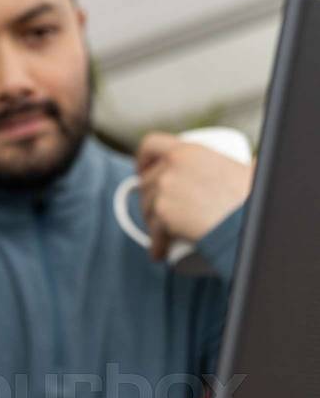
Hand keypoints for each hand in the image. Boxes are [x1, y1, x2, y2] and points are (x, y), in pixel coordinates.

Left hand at [137, 132, 253, 258]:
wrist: (245, 220)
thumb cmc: (251, 197)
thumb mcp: (241, 168)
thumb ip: (244, 162)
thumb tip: (255, 162)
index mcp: (187, 150)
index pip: (150, 144)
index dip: (143, 160)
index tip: (144, 173)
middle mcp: (171, 166)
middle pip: (147, 183)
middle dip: (150, 200)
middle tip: (163, 215)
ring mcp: (164, 190)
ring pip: (147, 210)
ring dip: (152, 224)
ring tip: (165, 235)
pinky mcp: (163, 215)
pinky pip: (153, 234)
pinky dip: (157, 247)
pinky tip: (160, 253)